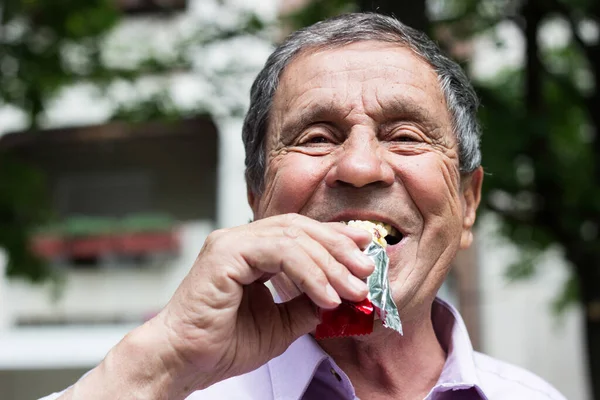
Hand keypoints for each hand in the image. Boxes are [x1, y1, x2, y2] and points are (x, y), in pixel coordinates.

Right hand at [151, 213, 374, 395]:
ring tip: (353, 289)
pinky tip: (326, 295)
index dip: (335, 240)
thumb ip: (306, 305)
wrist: (183, 362)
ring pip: (294, 237)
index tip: (365, 253)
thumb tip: (340, 295)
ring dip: (329, 264)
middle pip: (301, 229)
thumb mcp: (280, 324)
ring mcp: (232, 242)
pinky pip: (279, 252)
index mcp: (252, 252)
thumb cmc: (221, 344)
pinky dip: (309, 273)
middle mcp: (241, 240)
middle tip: (367, 271)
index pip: (300, 234)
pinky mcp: (226, 253)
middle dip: (339, 249)